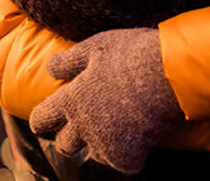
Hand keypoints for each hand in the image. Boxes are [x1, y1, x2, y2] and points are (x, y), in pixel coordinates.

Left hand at [28, 28, 183, 174]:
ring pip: (95, 154)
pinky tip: (141, 131)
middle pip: (64, 145)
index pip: (40, 119)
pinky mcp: (127, 158)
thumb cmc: (132, 54)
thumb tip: (50, 68)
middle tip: (91, 121)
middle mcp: (82, 127)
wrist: (169, 75)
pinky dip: (130, 152)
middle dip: (72, 137)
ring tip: (122, 120)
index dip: (44, 119)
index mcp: (71, 100)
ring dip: (103, 143)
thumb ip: (70, 60)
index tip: (50, 117)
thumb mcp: (98, 46)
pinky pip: (122, 162)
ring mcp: (104, 145)